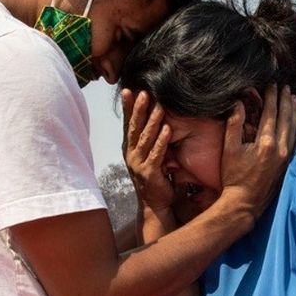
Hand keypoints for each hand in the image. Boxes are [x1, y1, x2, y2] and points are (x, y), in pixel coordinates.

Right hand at [122, 89, 174, 212]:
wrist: (156, 205)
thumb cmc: (155, 178)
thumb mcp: (149, 156)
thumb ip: (150, 140)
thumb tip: (155, 118)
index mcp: (130, 149)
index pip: (128, 124)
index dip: (128, 107)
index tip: (128, 90)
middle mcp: (131, 155)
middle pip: (134, 128)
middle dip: (139, 110)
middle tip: (144, 93)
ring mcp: (138, 164)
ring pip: (145, 139)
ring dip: (152, 122)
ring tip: (159, 106)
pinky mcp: (149, 173)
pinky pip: (156, 154)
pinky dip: (162, 141)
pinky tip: (167, 129)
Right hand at [218, 84, 295, 218]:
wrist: (245, 203)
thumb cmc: (234, 178)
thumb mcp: (230, 150)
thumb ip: (234, 125)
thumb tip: (237, 103)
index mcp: (266, 143)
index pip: (271, 113)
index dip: (272, 97)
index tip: (272, 85)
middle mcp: (280, 149)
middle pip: (286, 118)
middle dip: (285, 100)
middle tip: (285, 87)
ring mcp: (286, 157)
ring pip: (294, 128)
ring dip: (294, 112)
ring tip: (293, 99)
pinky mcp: (288, 164)